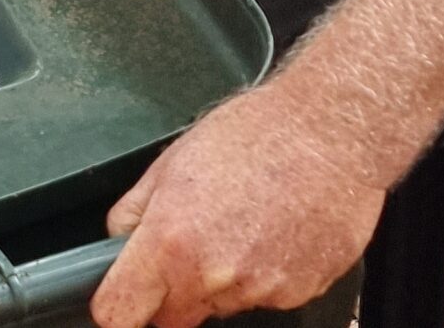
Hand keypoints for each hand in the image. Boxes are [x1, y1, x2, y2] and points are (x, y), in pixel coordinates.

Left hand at [90, 82, 386, 326]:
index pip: (120, 313)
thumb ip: (134, 212)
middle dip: (171, 296)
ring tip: (239, 225)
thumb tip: (117, 241)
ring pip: (222, 306)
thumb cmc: (253, 135)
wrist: (329, 134)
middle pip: (174, 320)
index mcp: (170, 241)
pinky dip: (263, 276)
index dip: (115, 311)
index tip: (118, 305)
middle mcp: (213, 275)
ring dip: (220, 281)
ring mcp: (260, 289)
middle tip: (188, 246)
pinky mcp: (300, 293)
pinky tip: (271, 232)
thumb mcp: (170, 161)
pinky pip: (266, 298)